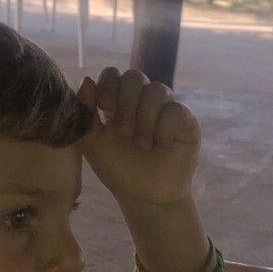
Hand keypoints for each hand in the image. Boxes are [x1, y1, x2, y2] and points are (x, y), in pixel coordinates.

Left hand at [79, 67, 199, 208]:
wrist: (144, 197)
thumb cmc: (117, 169)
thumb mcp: (93, 144)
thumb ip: (86, 114)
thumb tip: (87, 79)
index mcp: (118, 101)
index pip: (113, 74)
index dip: (108, 85)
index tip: (105, 109)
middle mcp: (143, 100)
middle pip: (135, 76)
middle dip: (127, 104)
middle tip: (124, 134)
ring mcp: (166, 108)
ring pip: (157, 90)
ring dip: (145, 119)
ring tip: (142, 145)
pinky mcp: (186, 122)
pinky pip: (176, 110)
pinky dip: (164, 130)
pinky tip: (160, 148)